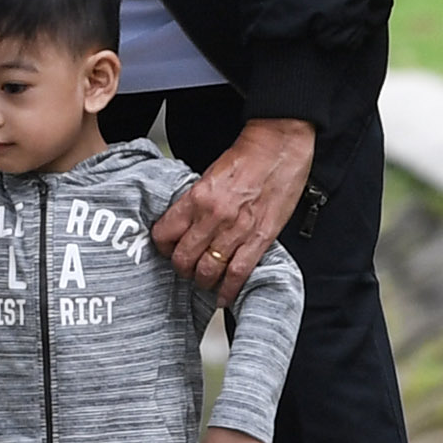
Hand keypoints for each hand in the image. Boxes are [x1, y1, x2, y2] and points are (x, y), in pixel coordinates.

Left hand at [150, 118, 317, 300]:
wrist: (279, 146)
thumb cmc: (246, 158)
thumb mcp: (208, 177)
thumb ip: (194, 203)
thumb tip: (183, 226)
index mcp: (196, 198)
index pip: (164, 234)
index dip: (163, 247)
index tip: (167, 250)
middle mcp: (213, 216)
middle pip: (184, 258)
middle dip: (182, 268)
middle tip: (186, 268)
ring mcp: (237, 229)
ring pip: (208, 270)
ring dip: (203, 280)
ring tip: (204, 281)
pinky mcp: (261, 237)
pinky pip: (239, 272)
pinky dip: (229, 289)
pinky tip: (223, 296)